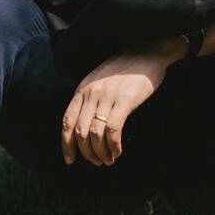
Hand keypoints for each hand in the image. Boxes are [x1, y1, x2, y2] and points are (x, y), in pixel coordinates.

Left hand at [61, 39, 182, 166]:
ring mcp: (107, 97)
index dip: (66, 144)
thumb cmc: (126, 69)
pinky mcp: (124, 101)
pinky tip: (118, 151)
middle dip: (87, 153)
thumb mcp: (100, 79)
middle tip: (97, 162)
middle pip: (80, 132)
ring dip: (100, 152)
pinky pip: (113, 130)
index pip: (67, 122)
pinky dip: (113, 145)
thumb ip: (90, 97)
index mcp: (83, 89)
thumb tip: (84, 126)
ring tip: (108, 160)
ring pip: (95, 134)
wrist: (148, 52)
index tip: (70, 160)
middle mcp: (91, 93)